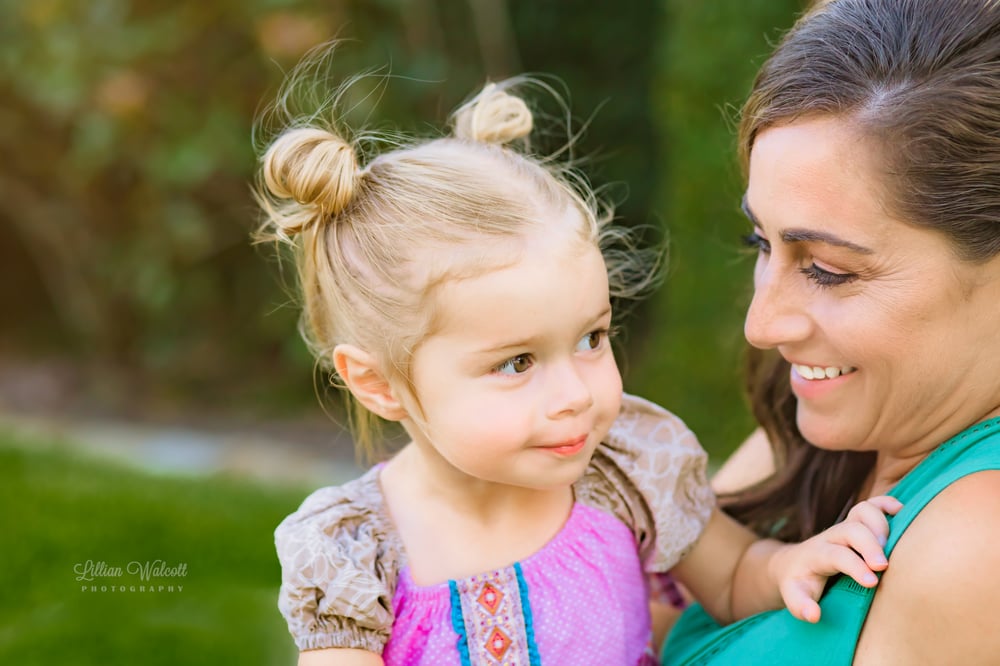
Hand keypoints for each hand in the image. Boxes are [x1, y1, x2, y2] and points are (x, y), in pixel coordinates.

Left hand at [771, 495, 901, 622]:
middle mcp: (831, 536)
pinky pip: (873, 505)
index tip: (872, 582)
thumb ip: (800, 605)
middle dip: (869, 545)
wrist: (793, 563)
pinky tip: (901, 511)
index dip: (854, 566)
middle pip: (851, 529)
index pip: (836, 555)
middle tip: (883, 566)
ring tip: (892, 544)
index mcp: (816, 554)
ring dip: (880, 523)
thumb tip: (813, 615)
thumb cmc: (799, 583)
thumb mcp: (793, 595)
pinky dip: (887, 504)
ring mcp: (845, 526)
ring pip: (863, 511)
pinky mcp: (857, 523)